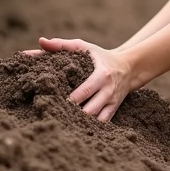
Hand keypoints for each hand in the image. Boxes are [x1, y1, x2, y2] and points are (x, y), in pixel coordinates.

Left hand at [21, 37, 137, 121]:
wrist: (128, 68)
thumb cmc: (99, 57)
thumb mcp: (83, 47)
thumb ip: (61, 45)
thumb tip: (41, 41)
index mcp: (101, 75)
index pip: (85, 91)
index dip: (71, 100)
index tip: (54, 102)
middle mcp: (108, 91)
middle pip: (90, 109)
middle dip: (73, 115)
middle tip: (55, 116)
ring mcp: (111, 102)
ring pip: (96, 119)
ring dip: (80, 123)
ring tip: (63, 124)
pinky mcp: (113, 110)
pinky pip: (102, 123)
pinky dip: (90, 127)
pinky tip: (76, 129)